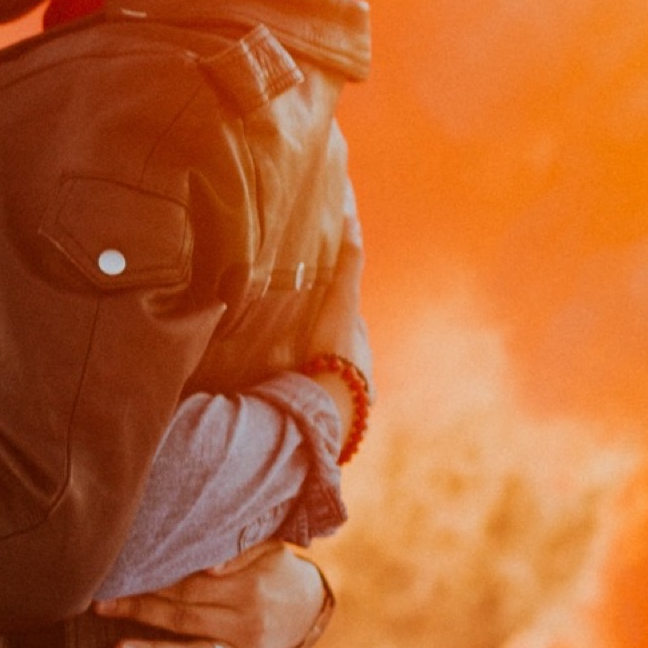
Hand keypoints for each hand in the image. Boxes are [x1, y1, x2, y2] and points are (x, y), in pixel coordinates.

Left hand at [93, 540, 331, 647]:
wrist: (309, 607)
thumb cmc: (275, 570)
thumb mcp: (268, 549)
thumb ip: (236, 552)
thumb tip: (205, 565)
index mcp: (246, 591)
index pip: (190, 587)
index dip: (154, 583)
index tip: (118, 579)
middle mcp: (243, 626)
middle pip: (183, 618)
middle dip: (139, 611)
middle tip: (99, 607)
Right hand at [303, 190, 370, 429]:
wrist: (326, 408)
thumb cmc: (334, 353)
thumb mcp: (341, 304)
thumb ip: (347, 266)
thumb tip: (353, 219)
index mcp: (362, 350)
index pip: (349, 325)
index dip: (334, 312)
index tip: (315, 306)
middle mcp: (360, 378)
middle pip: (341, 356)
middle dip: (324, 348)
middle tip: (294, 340)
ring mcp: (347, 405)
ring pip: (329, 384)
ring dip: (314, 379)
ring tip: (285, 375)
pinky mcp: (329, 428)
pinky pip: (315, 409)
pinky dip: (306, 403)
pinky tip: (286, 404)